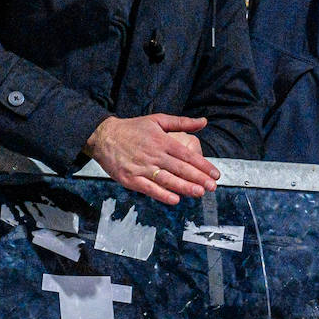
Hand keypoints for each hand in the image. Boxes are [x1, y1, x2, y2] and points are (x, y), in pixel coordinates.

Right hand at [85, 114, 219, 205]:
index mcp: (162, 140)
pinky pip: (149, 188)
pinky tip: (175, 199)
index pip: (186, 155)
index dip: (202, 165)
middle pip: (180, 168)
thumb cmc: (132, 128)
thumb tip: (204, 121)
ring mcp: (142, 168)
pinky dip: (162, 195)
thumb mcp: (157, 119)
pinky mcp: (131, 179)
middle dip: (198, 179)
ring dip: (184, 188)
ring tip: (199, 193)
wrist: (104, 136)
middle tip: (212, 187)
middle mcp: (154, 154)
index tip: (215, 174)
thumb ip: (182, 122)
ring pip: (167, 180)